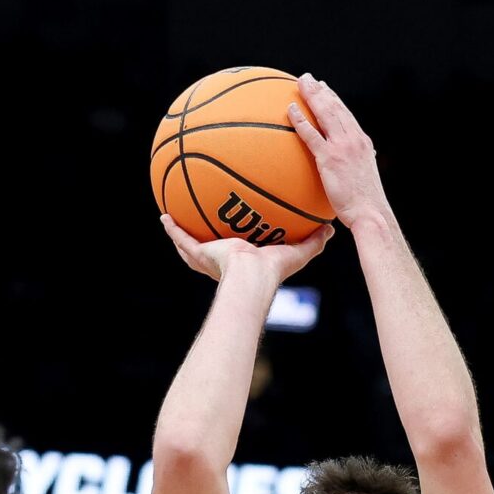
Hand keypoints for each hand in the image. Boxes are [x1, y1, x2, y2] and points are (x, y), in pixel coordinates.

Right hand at [161, 213, 334, 284]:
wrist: (251, 277)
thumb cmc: (273, 271)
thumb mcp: (299, 252)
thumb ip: (314, 240)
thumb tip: (330, 227)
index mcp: (244, 261)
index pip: (238, 250)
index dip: (237, 240)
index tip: (236, 228)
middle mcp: (223, 260)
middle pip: (209, 247)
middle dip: (204, 237)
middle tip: (200, 221)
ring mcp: (208, 257)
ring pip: (190, 244)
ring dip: (181, 233)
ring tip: (173, 217)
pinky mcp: (199, 253)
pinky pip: (181, 239)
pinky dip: (172, 229)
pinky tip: (164, 216)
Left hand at [288, 74, 392, 228]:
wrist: (370, 211)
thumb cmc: (364, 202)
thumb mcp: (361, 178)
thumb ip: (352, 167)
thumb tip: (345, 168)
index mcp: (362, 142)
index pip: (346, 114)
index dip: (334, 99)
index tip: (324, 88)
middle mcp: (354, 139)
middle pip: (335, 107)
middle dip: (321, 90)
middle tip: (307, 78)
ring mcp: (342, 146)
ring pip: (325, 114)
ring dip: (312, 95)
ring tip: (299, 83)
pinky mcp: (330, 158)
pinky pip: (311, 135)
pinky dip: (301, 120)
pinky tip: (290, 109)